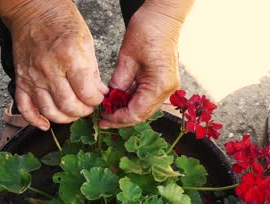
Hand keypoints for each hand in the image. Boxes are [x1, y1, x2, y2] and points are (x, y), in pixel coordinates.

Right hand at [0, 0, 107, 129]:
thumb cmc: (61, 22)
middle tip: (88, 106)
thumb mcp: (86, 42)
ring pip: (50, 111)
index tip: (99, 97)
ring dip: (65, 118)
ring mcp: (33, 76)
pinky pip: (25, 108)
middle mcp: (49, 70)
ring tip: (73, 111)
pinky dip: (35, 120)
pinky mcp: (21, 80)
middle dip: (84, 111)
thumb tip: (98, 93)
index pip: (88, 94)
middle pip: (69, 107)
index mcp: (70, 57)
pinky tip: (46, 124)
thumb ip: (92, 71)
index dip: (97, 101)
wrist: (33, 10)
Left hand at [99, 0, 192, 128]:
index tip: (102, 118)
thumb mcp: (127, 58)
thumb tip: (109, 100)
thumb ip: (119, 82)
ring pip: (144, 108)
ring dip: (126, 111)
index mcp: (159, 85)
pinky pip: (146, 98)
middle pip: (142, 114)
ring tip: (108, 111)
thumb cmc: (148, 30)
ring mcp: (167, 86)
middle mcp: (167, 89)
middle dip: (121, 118)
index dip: (118, 118)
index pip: (136, 112)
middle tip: (102, 120)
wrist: (164, 17)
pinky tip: (118, 101)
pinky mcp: (163, 81)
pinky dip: (132, 101)